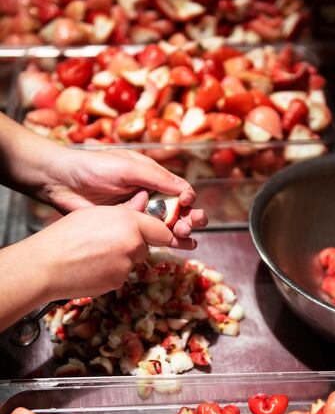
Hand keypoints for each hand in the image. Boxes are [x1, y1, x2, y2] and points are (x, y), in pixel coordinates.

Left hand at [0, 115, 206, 238]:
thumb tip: (186, 190)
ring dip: (180, 231)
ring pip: (167, 225)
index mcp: (152, 178)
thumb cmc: (94, 167)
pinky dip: (165, 241)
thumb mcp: (128, 167)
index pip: (179, 190)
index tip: (186, 203)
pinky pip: (149, 235)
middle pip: (178, 210)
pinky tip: (176, 246)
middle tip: (192, 224)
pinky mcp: (127, 228)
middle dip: (190, 217)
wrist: (62, 182)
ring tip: (186, 236)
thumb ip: (156, 178)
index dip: (187, 198)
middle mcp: (149, 196)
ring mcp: (138, 213)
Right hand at [31, 204, 194, 300]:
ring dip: (120, 258)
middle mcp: (133, 244)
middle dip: (133, 244)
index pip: (161, 230)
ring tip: (94, 253)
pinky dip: (110, 271)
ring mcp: (126, 266)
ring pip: (131, 261)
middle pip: (145, 245)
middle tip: (108, 241)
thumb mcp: (95, 214)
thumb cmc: (66, 236)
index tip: (167, 235)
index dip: (162, 232)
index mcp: (130, 222)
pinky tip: (91, 266)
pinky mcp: (118, 282)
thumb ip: (125, 210)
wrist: (47, 266)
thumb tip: (143, 201)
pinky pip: (120, 275)